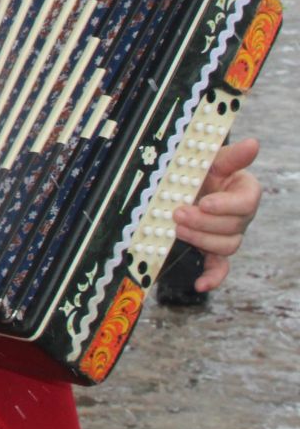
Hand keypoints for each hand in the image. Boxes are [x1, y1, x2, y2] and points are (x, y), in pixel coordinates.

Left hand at [175, 137, 260, 292]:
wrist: (186, 183)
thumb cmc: (201, 170)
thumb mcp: (212, 159)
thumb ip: (232, 155)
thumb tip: (253, 143)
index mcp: (244, 191)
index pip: (246, 202)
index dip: (226, 205)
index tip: (205, 202)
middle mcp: (240, 217)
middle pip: (233, 227)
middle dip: (204, 222)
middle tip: (178, 213)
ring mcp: (229, 235)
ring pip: (226, 246)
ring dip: (201, 240)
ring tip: (176, 229)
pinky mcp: (216, 251)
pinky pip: (220, 268)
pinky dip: (212, 278)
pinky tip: (200, 285)